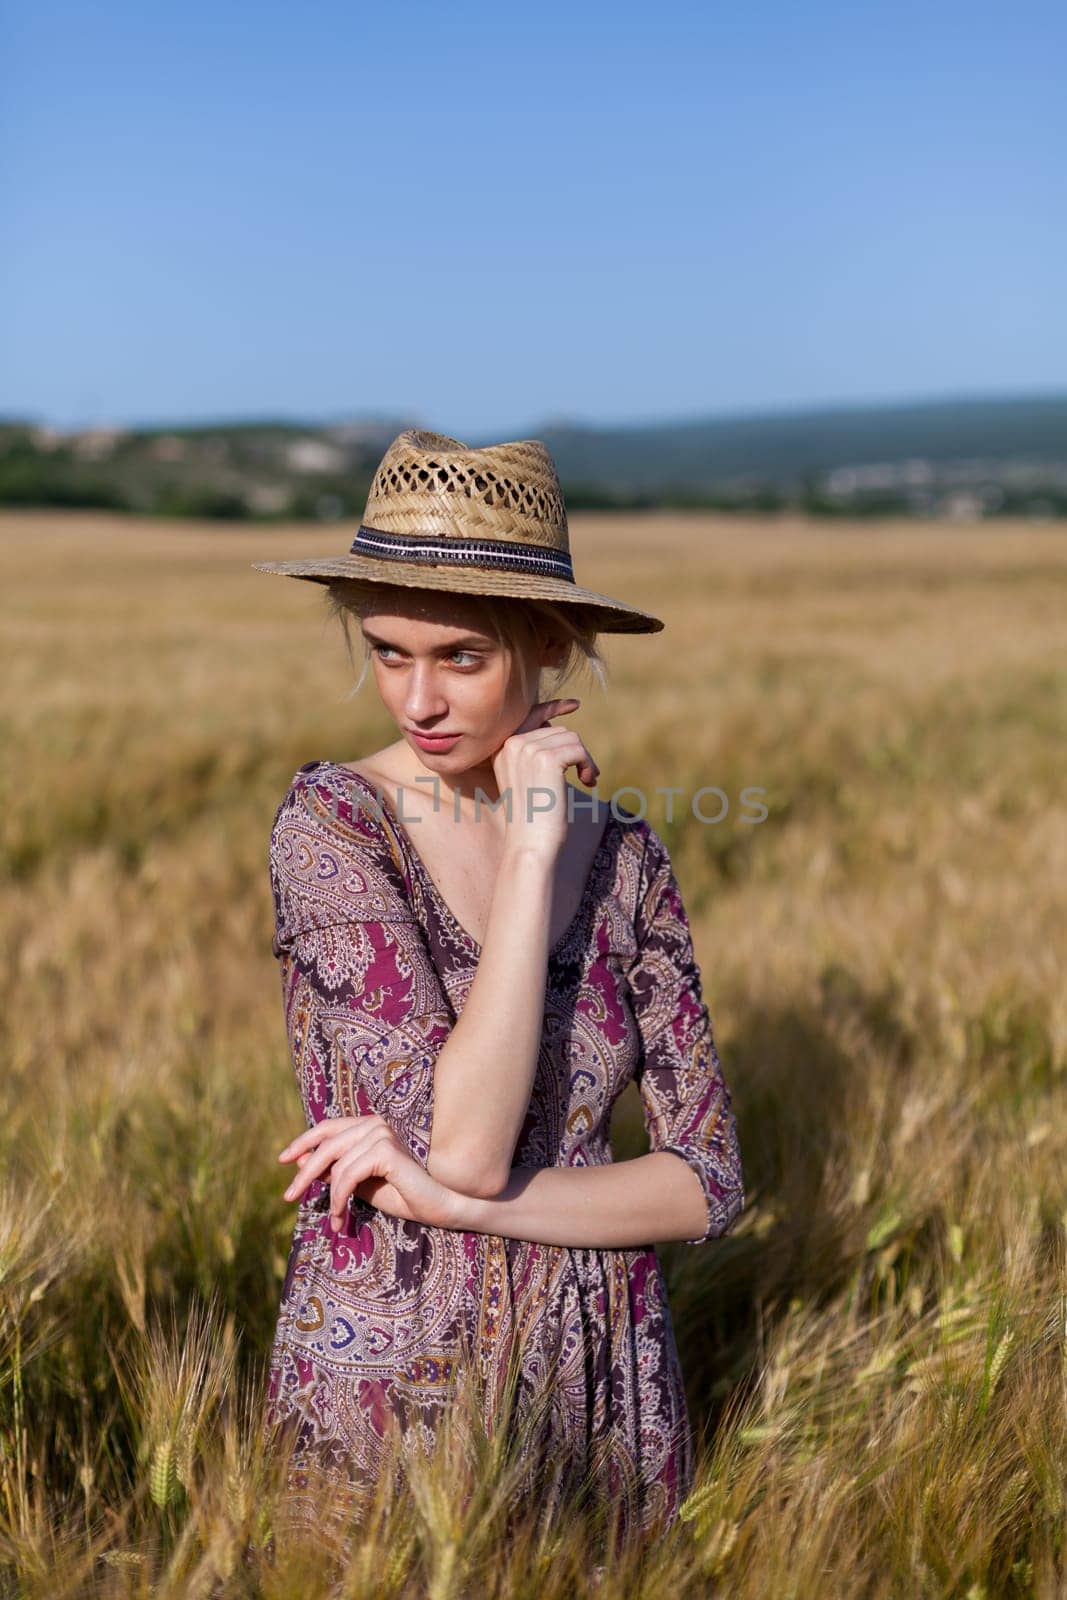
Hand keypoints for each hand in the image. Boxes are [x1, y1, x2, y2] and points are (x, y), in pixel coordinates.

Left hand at [278, 1116, 460, 1232]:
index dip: (304, 1141)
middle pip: (326, 1144)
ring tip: (335, 1220)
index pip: (329, 1127)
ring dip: (331, 1198)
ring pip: (336, 1165)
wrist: (439, 1206)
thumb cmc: (404, 1195)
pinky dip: (339, 1198)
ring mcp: (382, 1134)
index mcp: (370, 1126)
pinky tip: (341, 1217)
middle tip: (289, 1197)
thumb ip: (335, 1171)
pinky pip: (347, 1175)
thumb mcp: (360, 1184)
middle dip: (305, 1173)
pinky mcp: (386, 1150)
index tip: (282, 1159)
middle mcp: (375, 1123)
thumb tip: (299, 1161)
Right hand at [491, 697, 600, 859]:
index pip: (530, 716)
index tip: (574, 704)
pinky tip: (587, 782)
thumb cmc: (534, 820)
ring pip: (571, 738)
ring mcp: (527, 750)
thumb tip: (559, 728)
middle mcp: (511, 744)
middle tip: (586, 776)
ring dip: (585, 759)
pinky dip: (588, 765)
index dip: (553, 708)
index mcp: (501, 750)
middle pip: (558, 731)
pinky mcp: (547, 759)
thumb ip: (537, 754)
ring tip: (587, 780)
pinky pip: (578, 749)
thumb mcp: (529, 781)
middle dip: (577, 752)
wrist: (530, 844)